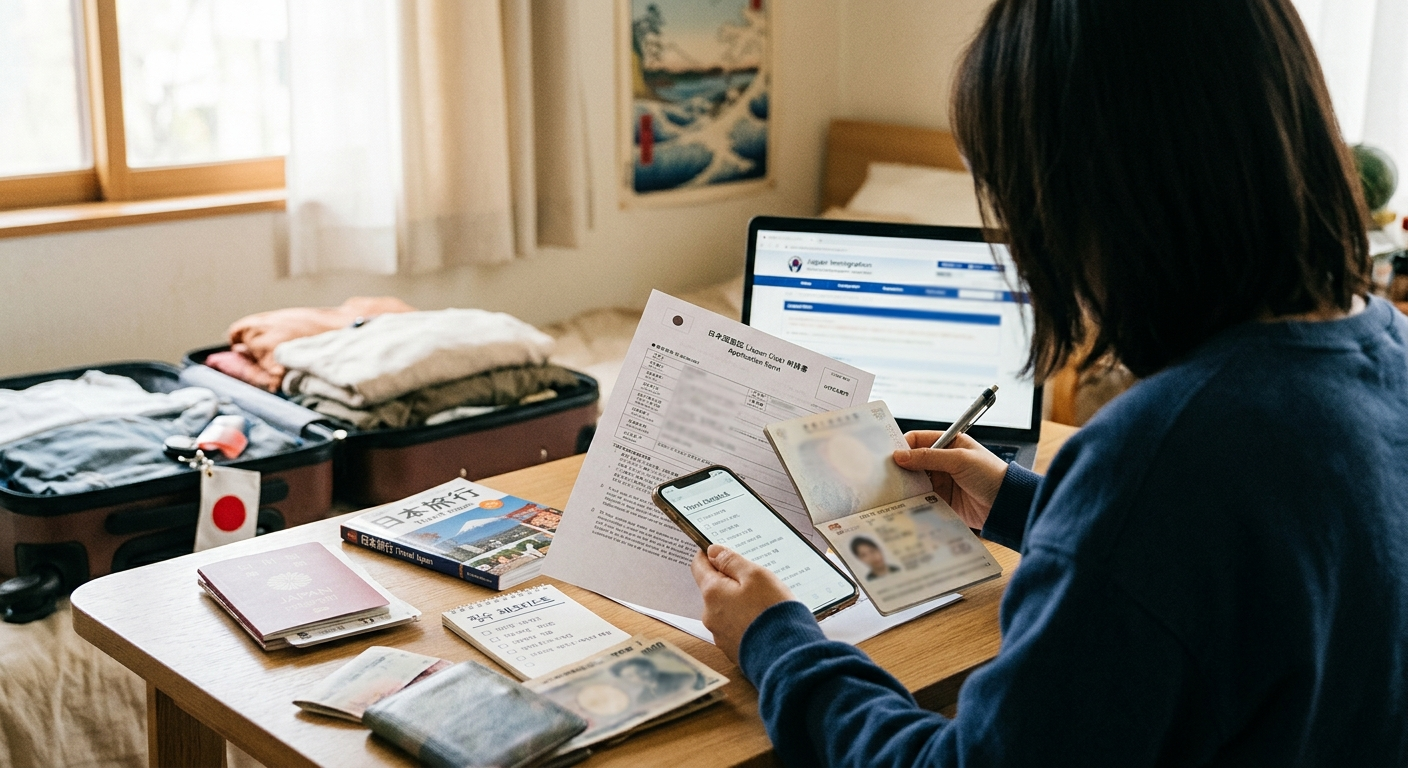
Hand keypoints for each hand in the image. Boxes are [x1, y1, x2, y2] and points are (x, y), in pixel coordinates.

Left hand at [690, 544, 794, 663]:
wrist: (786, 656)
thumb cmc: (771, 612)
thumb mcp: (756, 576)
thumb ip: (732, 562)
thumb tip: (713, 551)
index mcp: (712, 593)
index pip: (699, 566)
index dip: (709, 555)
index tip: (719, 550)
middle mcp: (710, 615)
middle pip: (715, 589)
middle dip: (731, 581)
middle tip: (754, 577)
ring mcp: (721, 635)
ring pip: (726, 609)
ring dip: (740, 602)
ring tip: (765, 601)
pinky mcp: (734, 650)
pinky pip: (736, 628)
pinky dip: (747, 621)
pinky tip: (764, 620)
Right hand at [892, 432, 1008, 528]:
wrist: (1007, 504)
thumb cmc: (990, 474)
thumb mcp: (959, 460)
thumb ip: (928, 457)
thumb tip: (899, 456)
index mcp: (949, 444)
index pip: (918, 440)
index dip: (902, 446)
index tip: (887, 456)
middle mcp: (943, 461)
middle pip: (913, 461)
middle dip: (900, 467)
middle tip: (883, 474)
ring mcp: (941, 481)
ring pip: (915, 480)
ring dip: (904, 484)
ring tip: (889, 489)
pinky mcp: (942, 499)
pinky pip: (921, 498)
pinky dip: (912, 499)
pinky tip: (903, 502)